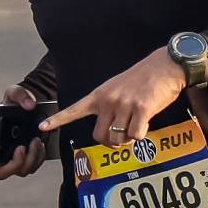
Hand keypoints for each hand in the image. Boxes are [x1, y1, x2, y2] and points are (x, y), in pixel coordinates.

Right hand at [0, 83, 48, 178]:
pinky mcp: (23, 162)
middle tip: (22, 148)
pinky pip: (29, 168)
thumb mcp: (14, 93)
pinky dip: (37, 160)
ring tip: (36, 142)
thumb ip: (19, 94)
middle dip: (13, 164)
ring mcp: (9, 159)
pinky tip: (40, 147)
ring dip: (29, 160)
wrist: (27, 112)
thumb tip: (29, 105)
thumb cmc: (14, 104)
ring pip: (17, 172)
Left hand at [43, 46, 189, 147]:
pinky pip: (136, 136)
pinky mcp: (141, 109)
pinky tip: (146, 122)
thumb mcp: (118, 88)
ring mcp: (124, 105)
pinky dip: (142, 135)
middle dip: (111, 142)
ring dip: (128, 139)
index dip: (58, 120)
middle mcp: (108, 100)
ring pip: (118, 138)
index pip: (74, 110)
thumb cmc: (144, 79)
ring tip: (136, 125)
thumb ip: (109, 107)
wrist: (165, 65)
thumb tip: (111, 133)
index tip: (42, 127)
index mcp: (100, 95)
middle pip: (100, 136)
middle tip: (121, 137)